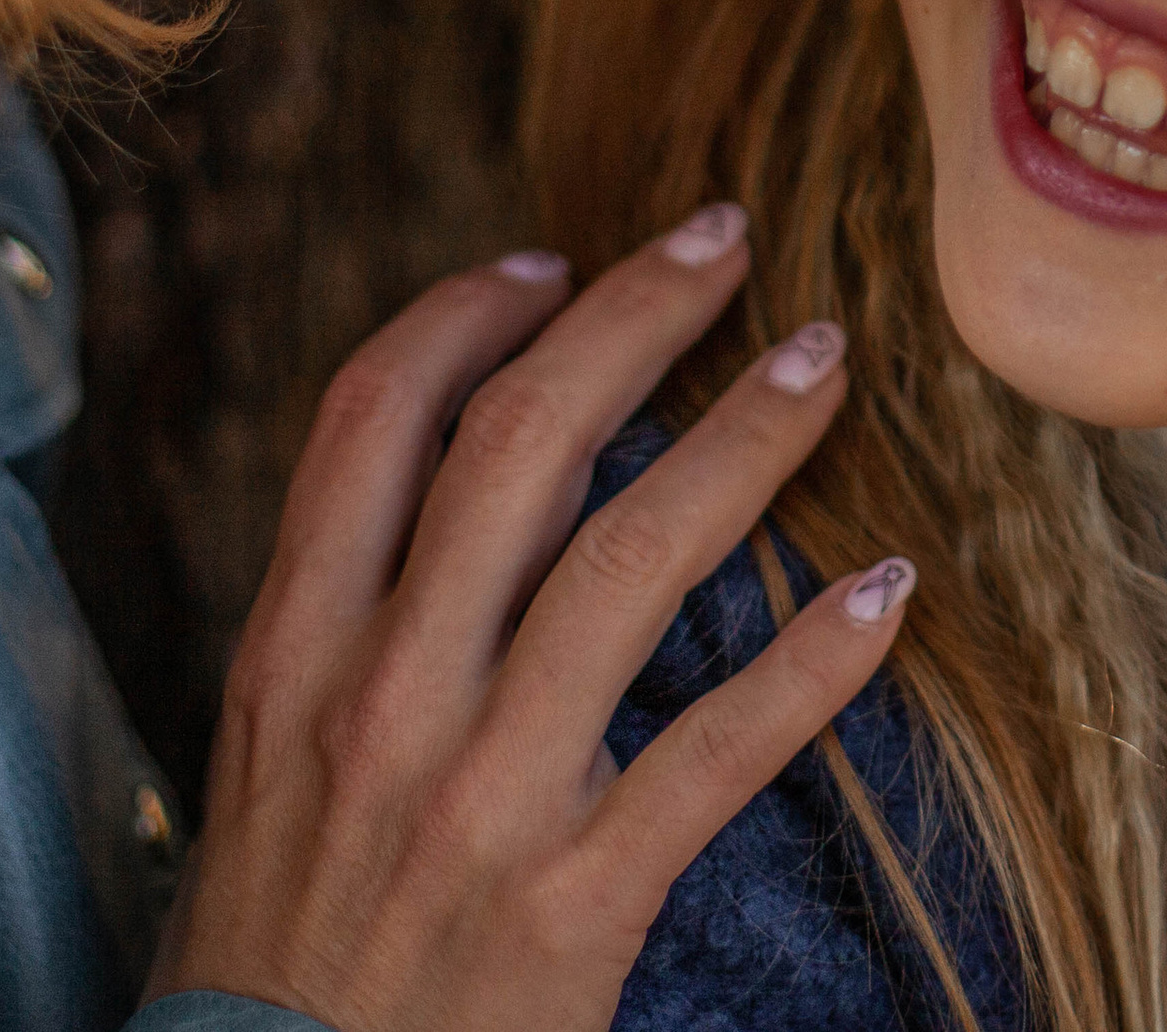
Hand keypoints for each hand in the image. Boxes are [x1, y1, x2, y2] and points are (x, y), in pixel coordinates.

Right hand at [149, 205, 910, 1031]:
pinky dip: (814, 661)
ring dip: (745, 439)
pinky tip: (889, 588)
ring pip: (632, 557)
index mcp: (296, 648)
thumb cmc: (284, 929)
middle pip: (520, 442)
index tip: (555, 260)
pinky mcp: (572, 901)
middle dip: (632, 316)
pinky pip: (718, 750)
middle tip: (724, 236)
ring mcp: (480, 795)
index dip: (470, 312)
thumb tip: (506, 460)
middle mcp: (383, 696)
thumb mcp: (278, 749)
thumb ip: (372, 606)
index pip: (374, 418)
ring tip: (824, 360)